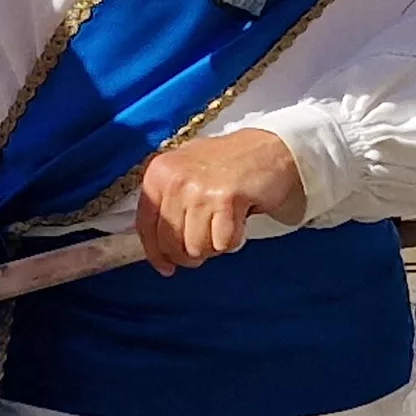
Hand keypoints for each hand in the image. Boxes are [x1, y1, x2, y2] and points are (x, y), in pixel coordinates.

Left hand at [130, 128, 306, 274]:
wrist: (270, 148)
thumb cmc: (229, 164)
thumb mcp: (186, 173)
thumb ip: (167, 205)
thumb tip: (158, 249)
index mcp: (160, 173)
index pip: (145, 225)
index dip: (156, 253)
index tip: (166, 266)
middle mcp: (175, 180)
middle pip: (170, 244)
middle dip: (189, 254)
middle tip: (206, 243)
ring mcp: (200, 190)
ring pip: (196, 248)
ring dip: (213, 246)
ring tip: (224, 224)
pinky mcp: (226, 199)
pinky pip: (222, 244)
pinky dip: (233, 240)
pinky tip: (238, 221)